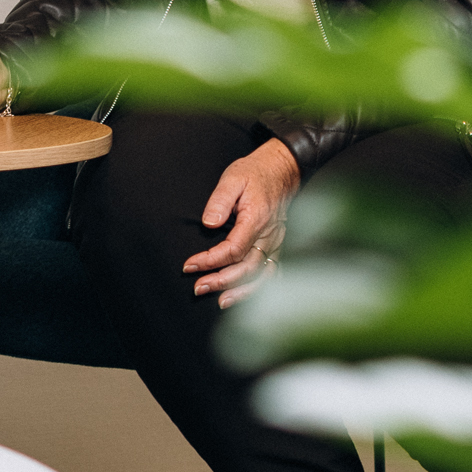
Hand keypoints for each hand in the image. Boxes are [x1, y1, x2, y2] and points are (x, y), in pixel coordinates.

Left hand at [185, 138, 301, 299]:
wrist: (282, 169)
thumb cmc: (254, 173)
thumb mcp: (233, 178)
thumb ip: (219, 201)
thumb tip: (208, 224)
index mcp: (256, 219)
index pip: (233, 249)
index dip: (210, 261)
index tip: (190, 265)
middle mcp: (269, 235)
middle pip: (247, 268)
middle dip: (222, 282)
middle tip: (198, 288)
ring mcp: (276, 242)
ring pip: (263, 275)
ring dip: (243, 291)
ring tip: (221, 301)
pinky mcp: (278, 245)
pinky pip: (273, 272)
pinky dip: (261, 287)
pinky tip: (246, 295)